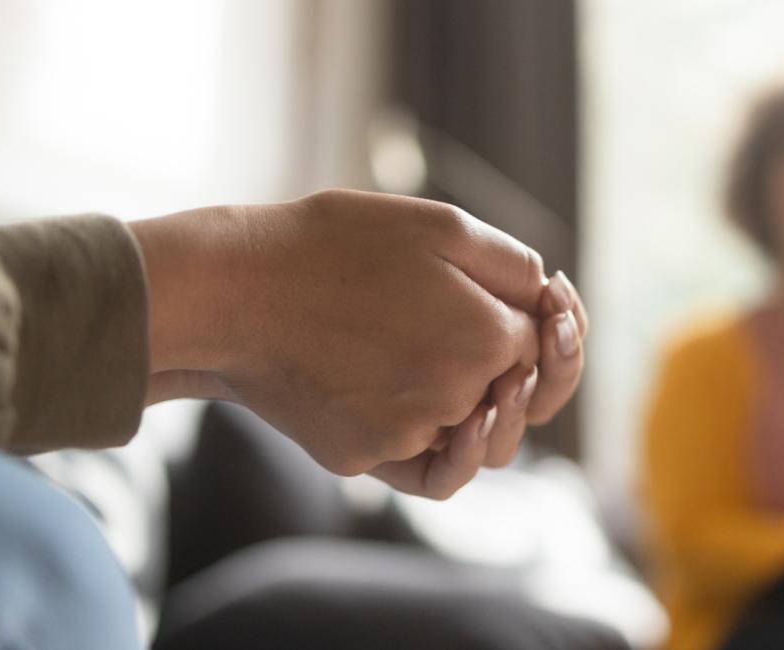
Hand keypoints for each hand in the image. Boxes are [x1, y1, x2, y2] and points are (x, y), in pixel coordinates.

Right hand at [131, 190, 585, 496]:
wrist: (233, 291)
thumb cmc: (334, 245)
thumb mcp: (439, 226)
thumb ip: (513, 266)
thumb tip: (551, 301)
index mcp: (487, 340)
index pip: (544, 347)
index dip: (544, 322)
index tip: (533, 299)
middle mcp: (456, 400)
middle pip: (515, 400)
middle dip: (520, 369)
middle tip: (495, 335)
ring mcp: (406, 436)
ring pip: (471, 441)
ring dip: (476, 410)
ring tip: (449, 364)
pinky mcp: (361, 459)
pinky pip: (418, 463)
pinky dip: (429, 441)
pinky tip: (424, 410)